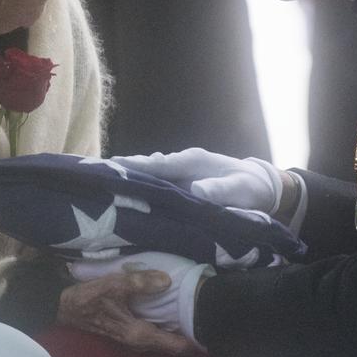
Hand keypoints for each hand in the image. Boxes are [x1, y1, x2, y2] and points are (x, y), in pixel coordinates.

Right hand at [58, 266, 197, 354]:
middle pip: (171, 345)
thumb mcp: (114, 285)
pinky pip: (153, 333)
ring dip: (176, 332)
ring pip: (162, 340)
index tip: (210, 328)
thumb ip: (140, 283)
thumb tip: (167, 281)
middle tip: (206, 318)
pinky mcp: (127, 332)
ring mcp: (132, 338)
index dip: (194, 340)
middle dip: (188, 335)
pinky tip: (169, 313)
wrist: (64, 308)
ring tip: (193, 315)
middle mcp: (138, 341)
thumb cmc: (88, 298)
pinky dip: (164, 327)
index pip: (175, 345)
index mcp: (138, 334)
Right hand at [111, 148, 284, 214]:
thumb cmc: (251, 188)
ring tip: (99, 184)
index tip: (112, 167)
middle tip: (94, 174)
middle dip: (122, 170)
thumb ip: (219, 190)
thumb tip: (195, 191)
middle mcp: (181, 165)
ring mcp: (179, 175)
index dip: (135, 167)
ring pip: (148, 176)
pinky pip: (155, 185)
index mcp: (192, 161)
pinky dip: (138, 187)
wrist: (263, 187)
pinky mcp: (180, 185)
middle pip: (146, 167)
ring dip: (127, 179)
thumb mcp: (240, 190)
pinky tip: (122, 195)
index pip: (158, 165)